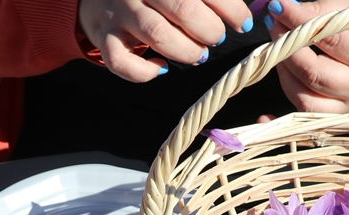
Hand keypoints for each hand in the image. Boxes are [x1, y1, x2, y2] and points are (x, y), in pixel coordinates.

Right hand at [78, 0, 252, 81]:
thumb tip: (244, 13)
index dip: (231, 9)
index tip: (243, 23)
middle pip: (184, 10)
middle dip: (210, 31)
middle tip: (216, 38)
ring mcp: (119, 12)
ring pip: (158, 35)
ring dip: (186, 52)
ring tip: (198, 54)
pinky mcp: (104, 37)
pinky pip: (122, 62)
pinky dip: (145, 72)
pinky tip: (161, 68)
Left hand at [265, 0, 348, 112]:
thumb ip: (325, 10)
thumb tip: (284, 9)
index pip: (331, 39)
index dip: (300, 22)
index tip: (279, 5)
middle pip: (314, 73)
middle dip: (287, 46)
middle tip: (274, 23)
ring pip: (305, 98)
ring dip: (284, 70)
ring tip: (278, 46)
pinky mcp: (340, 118)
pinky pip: (306, 114)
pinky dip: (289, 94)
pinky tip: (281, 75)